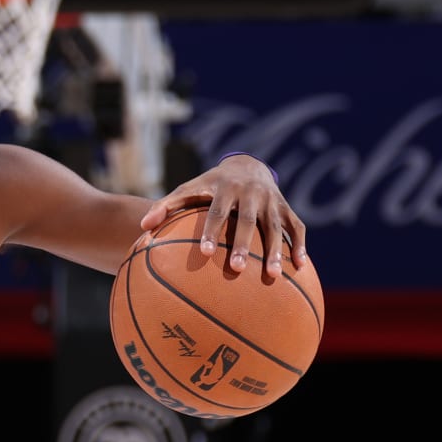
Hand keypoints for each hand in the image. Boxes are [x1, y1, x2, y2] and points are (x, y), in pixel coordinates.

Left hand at [139, 153, 306, 275]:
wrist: (248, 165)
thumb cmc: (211, 185)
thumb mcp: (189, 189)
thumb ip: (166, 206)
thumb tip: (142, 227)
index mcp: (225, 188)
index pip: (216, 211)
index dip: (211, 230)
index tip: (204, 252)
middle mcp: (251, 193)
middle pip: (247, 221)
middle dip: (243, 244)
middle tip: (236, 269)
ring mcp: (272, 201)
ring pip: (275, 227)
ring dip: (275, 251)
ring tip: (272, 276)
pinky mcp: (287, 208)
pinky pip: (297, 227)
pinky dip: (299, 245)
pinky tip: (299, 266)